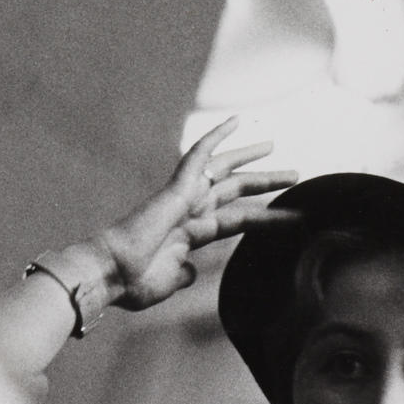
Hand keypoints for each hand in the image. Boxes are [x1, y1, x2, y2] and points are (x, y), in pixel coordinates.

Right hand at [97, 117, 296, 310]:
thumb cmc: (132, 282)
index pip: (237, 220)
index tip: (293, 217)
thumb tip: (192, 269)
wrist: (110, 273)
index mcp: (190, 234)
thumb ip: (183, 273)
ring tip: (276, 145)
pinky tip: (236, 121)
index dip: (266, 218)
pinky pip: (199, 154)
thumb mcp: (168, 282)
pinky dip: (216, 136)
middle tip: (293, 173)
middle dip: (264, 180)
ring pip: (224, 169)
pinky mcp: (176, 188)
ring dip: (251, 158)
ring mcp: (184, 197)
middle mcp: (190, 211)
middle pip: (235, 189)